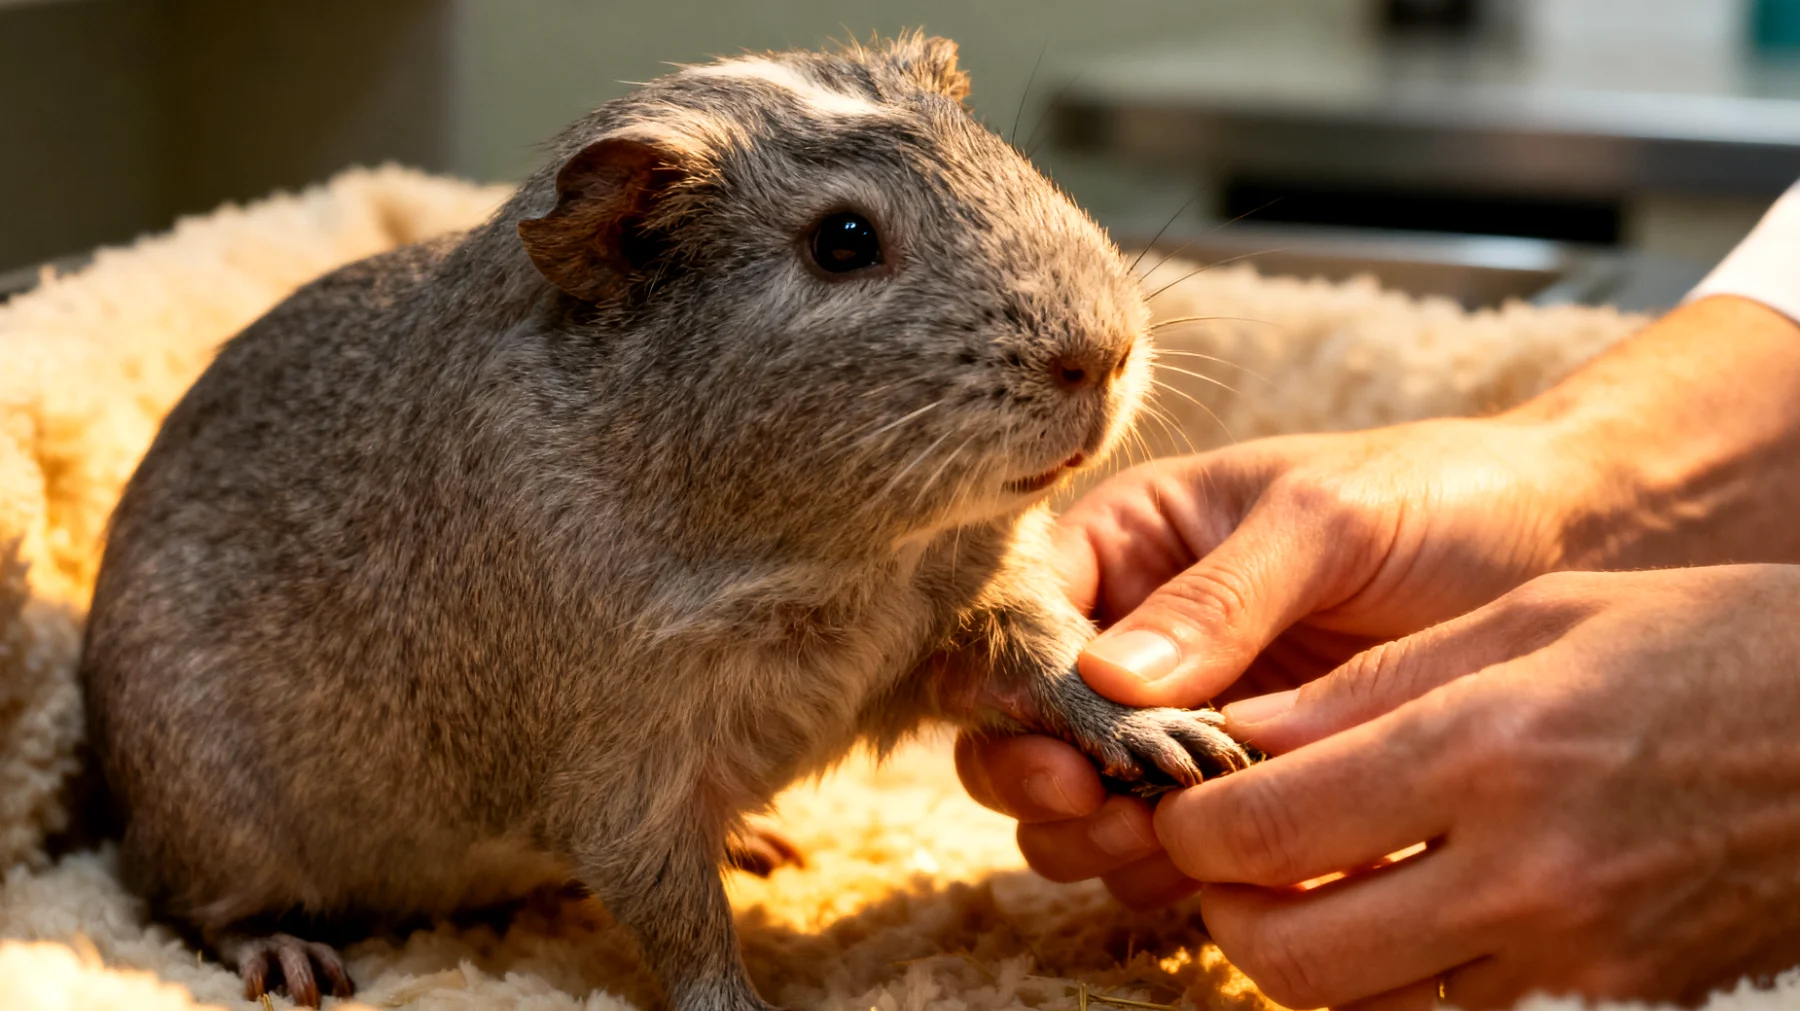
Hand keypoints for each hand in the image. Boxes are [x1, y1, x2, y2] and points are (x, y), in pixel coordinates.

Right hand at [959, 415, 1600, 903]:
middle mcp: (1137, 633)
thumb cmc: (1442, 497)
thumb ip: (1219, 597)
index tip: (1060, 751)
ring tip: (1158, 842)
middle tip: (1100, 809)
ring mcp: (1185, 717)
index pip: (1019, 619)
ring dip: (1093, 837)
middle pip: (1024, 725)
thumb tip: (1103, 677)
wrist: (1569, 547)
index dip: (1012, 690)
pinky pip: (1166, 843)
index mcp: (1132, 542)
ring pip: (1079, 799)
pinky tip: (1217, 868)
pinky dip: (1165, 868)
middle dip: (1040, 778)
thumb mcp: (1328, 521)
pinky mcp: (1244, 784)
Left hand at [1160, 565, 1799, 1009]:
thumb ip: (1372, 689)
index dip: (1191, 823)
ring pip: (1364, 1010)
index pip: (1270, 828)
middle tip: (1227, 858)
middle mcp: (1526, 874)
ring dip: (1302, 959)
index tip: (1183, 799)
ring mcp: (1577, 960)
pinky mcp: (1615, 1003)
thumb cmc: (1703, 645)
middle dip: (1227, 909)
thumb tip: (1241, 738)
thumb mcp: (1533, 619)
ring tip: (1301, 889)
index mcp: (1490, 751)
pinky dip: (1393, 987)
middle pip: (1293, 955)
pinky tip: (1395, 921)